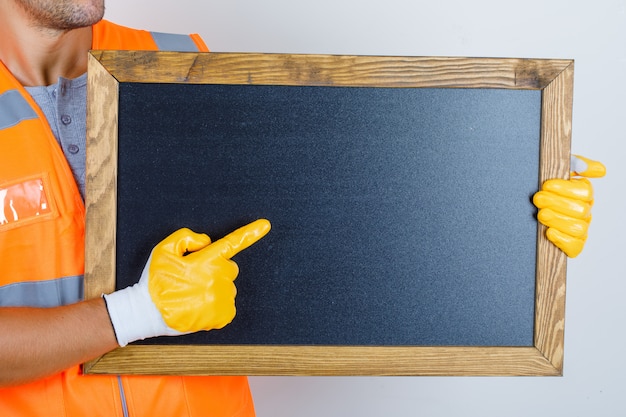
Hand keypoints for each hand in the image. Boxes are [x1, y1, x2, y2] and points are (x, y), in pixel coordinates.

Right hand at [103, 219, 270, 345]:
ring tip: (193, 294)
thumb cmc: (156, 280)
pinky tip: (199, 305)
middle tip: (194, 278)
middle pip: (229, 268)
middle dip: (216, 269)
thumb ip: (187, 238)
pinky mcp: (223, 315)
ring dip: (215, 287)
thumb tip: (207, 242)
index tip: (265, 225)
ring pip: (228, 287)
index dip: (250, 233)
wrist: (148, 313)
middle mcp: (218, 280)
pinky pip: (228, 305)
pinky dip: (217, 305)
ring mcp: (222, 299)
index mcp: (206, 261)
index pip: (232, 243)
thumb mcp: (163, 249)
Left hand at [533, 155, 604, 257]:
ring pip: (578, 228)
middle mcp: (585, 212)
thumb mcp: (558, 168)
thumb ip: (575, 162)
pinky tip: (549, 232)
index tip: (546, 184)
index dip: (565, 188)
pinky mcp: (574, 244)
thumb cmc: (545, 187)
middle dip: (556, 203)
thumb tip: (593, 169)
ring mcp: (580, 228)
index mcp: (584, 193)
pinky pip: (575, 246)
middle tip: (538, 199)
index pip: (585, 192)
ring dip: (558, 220)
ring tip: (541, 214)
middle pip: (580, 210)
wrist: (530, 205)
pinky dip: (563, 240)